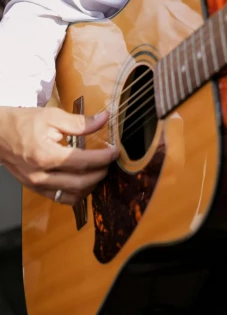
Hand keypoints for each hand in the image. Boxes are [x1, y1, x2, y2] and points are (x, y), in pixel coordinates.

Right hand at [0, 106, 118, 204]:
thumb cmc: (23, 122)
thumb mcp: (52, 116)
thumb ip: (80, 122)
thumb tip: (104, 119)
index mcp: (45, 156)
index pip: (82, 162)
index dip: (103, 158)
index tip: (115, 151)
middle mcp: (41, 176)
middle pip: (80, 183)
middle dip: (100, 173)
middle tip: (110, 161)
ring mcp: (37, 186)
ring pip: (72, 196)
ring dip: (90, 187)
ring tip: (99, 171)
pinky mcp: (35, 189)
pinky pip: (61, 199)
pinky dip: (77, 193)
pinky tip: (84, 180)